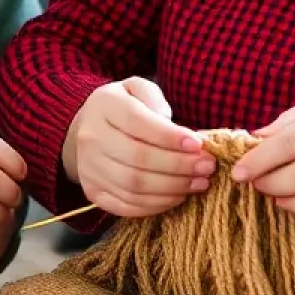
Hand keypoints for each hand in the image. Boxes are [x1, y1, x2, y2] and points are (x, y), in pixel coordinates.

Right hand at [61, 77, 213, 217]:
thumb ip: (153, 96)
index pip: (137, 123)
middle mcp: (91, 138)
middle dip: (179, 166)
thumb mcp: (136, 88)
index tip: (198, 144)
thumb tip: (169, 122)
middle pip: (138, 159)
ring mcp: (89, 168)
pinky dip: (156, 205)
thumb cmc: (123, 108)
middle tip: (207, 167)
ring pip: (134, 186)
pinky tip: (177, 196)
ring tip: (198, 183)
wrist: (87, 130)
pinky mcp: (93, 192)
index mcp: (104, 106)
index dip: (170, 137)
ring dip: (172, 188)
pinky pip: (126, 206)